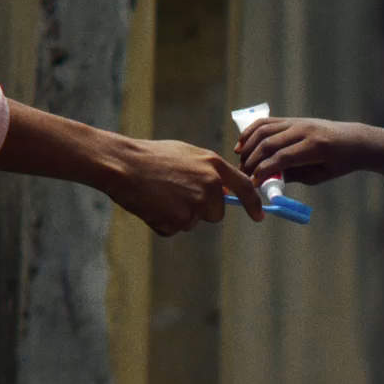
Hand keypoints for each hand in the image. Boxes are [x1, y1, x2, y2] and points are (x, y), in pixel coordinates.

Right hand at [109, 138, 264, 235]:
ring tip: (158, 195)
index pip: (244, 187)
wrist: (124, 165)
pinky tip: (151, 205)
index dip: (253, 203)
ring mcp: (196, 205)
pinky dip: (162, 222)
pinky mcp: (180, 221)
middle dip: (201, 210)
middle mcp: (210, 186)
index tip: (259, 216)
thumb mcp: (186, 155)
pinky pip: (174, 229)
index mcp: (213, 166)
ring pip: (193, 222)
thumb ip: (206, 171)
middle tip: (175, 194)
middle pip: (216, 213)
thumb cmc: (150, 157)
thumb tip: (219, 188)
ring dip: (177, 215)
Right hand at [235, 117, 375, 185]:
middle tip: (242, 176)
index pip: (282, 158)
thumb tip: (267, 179)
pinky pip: (266, 122)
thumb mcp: (320, 176)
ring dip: (248, 146)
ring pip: (264, 130)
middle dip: (252, 161)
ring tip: (240, 162)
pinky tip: (242, 144)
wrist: (353, 140)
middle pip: (269, 143)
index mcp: (315, 147)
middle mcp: (304, 130)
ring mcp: (296, 122)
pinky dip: (251, 132)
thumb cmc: (339, 162)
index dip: (264, 171)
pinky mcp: (291, 119)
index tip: (251, 185)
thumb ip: (294, 175)